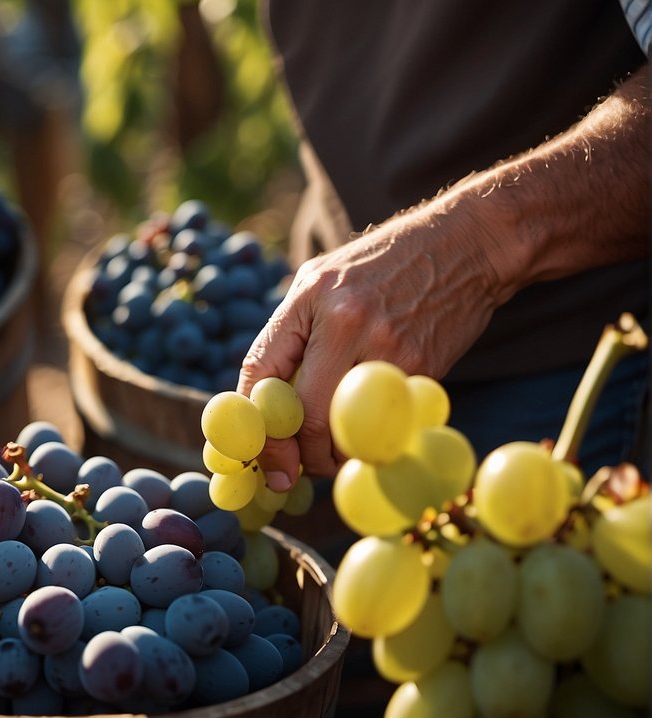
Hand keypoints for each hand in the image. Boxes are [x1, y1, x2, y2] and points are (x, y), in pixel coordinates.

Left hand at [237, 204, 506, 484]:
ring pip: (346, 430)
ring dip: (334, 454)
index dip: (255, 420)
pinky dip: (370, 438)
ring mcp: (388, 349)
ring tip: (331, 450)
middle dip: (297, 454)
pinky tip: (366, 432)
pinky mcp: (424, 369)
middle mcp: (346, 323)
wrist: (467, 245)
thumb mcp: (320, 280)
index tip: (257, 450)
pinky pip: (385, 422)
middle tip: (296, 467)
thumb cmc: (383, 264)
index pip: (260, 371)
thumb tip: (260, 404)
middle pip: (306, 416)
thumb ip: (290, 334)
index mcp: (310, 298)